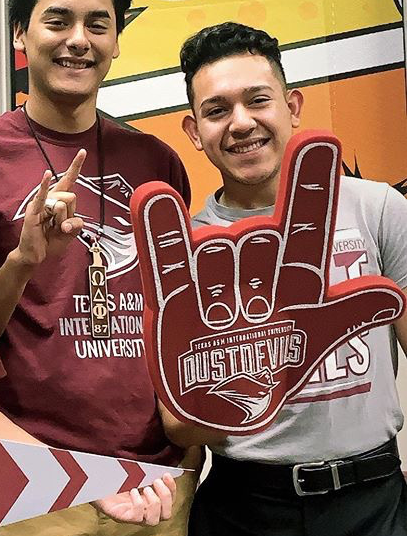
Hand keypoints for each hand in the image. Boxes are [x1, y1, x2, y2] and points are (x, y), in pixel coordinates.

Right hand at [15, 149, 86, 266]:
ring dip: (61, 220)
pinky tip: (47, 175)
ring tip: (52, 228)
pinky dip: (44, 185)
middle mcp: (51, 197)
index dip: (76, 166)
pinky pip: (42, 196)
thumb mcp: (70, 234)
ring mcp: (42, 203)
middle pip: (71, 197)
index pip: (69, 180)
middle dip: (70, 214)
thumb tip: (69, 221)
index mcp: (60, 200)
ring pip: (62, 203)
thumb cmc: (51, 241)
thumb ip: (76, 225)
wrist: (35, 254)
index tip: (82, 152)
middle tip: (60, 226)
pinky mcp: (34, 210)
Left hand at [95, 472, 176, 524]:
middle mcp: (143, 512)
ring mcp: (131, 516)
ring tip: (145, 488)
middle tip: (156, 481)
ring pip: (153, 521)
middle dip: (166, 497)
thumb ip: (149, 473)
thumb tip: (164, 469)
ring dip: (154, 503)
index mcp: (149, 501)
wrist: (91, 479)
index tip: (166, 475)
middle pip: (166, 516)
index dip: (172, 490)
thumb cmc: (113, 477)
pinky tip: (132, 492)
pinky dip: (138, 504)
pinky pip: (136, 518)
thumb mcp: (135, 474)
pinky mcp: (120, 516)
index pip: (169, 503)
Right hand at [132, 133, 404, 433]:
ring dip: (222, 281)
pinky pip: (167, 259)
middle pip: (257, 237)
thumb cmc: (275, 355)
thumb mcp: (318, 333)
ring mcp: (212, 275)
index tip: (319, 138)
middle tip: (259, 310)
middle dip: (257, 267)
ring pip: (218, 251)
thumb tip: (398, 295)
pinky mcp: (174, 295)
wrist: (227, 397)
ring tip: (225, 319)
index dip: (311, 180)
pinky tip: (154, 197)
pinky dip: (161, 230)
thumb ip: (352, 310)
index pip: (306, 217)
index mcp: (292, 269)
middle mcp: (252, 263)